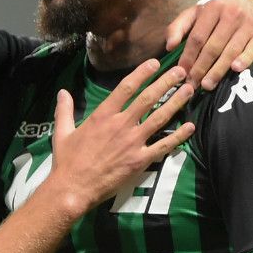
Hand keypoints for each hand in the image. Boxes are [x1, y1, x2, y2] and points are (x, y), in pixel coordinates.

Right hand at [45, 60, 196, 212]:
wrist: (73, 189)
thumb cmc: (66, 162)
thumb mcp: (62, 133)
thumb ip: (64, 110)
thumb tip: (62, 92)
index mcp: (102, 116)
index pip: (126, 87)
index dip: (142, 73)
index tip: (155, 63)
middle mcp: (121, 125)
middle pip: (148, 98)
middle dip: (166, 82)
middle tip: (181, 71)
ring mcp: (133, 142)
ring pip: (160, 118)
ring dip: (176, 102)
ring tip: (189, 90)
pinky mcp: (140, 160)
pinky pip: (163, 145)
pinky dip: (179, 136)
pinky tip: (190, 127)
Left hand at [165, 0, 252, 90]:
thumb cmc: (213, 9)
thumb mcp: (193, 12)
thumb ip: (178, 27)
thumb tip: (170, 46)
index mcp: (213, 8)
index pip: (197, 38)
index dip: (188, 57)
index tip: (181, 72)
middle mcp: (233, 13)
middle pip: (213, 47)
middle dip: (201, 68)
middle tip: (193, 84)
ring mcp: (249, 23)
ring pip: (231, 50)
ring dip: (218, 70)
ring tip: (207, 84)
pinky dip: (246, 59)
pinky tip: (235, 69)